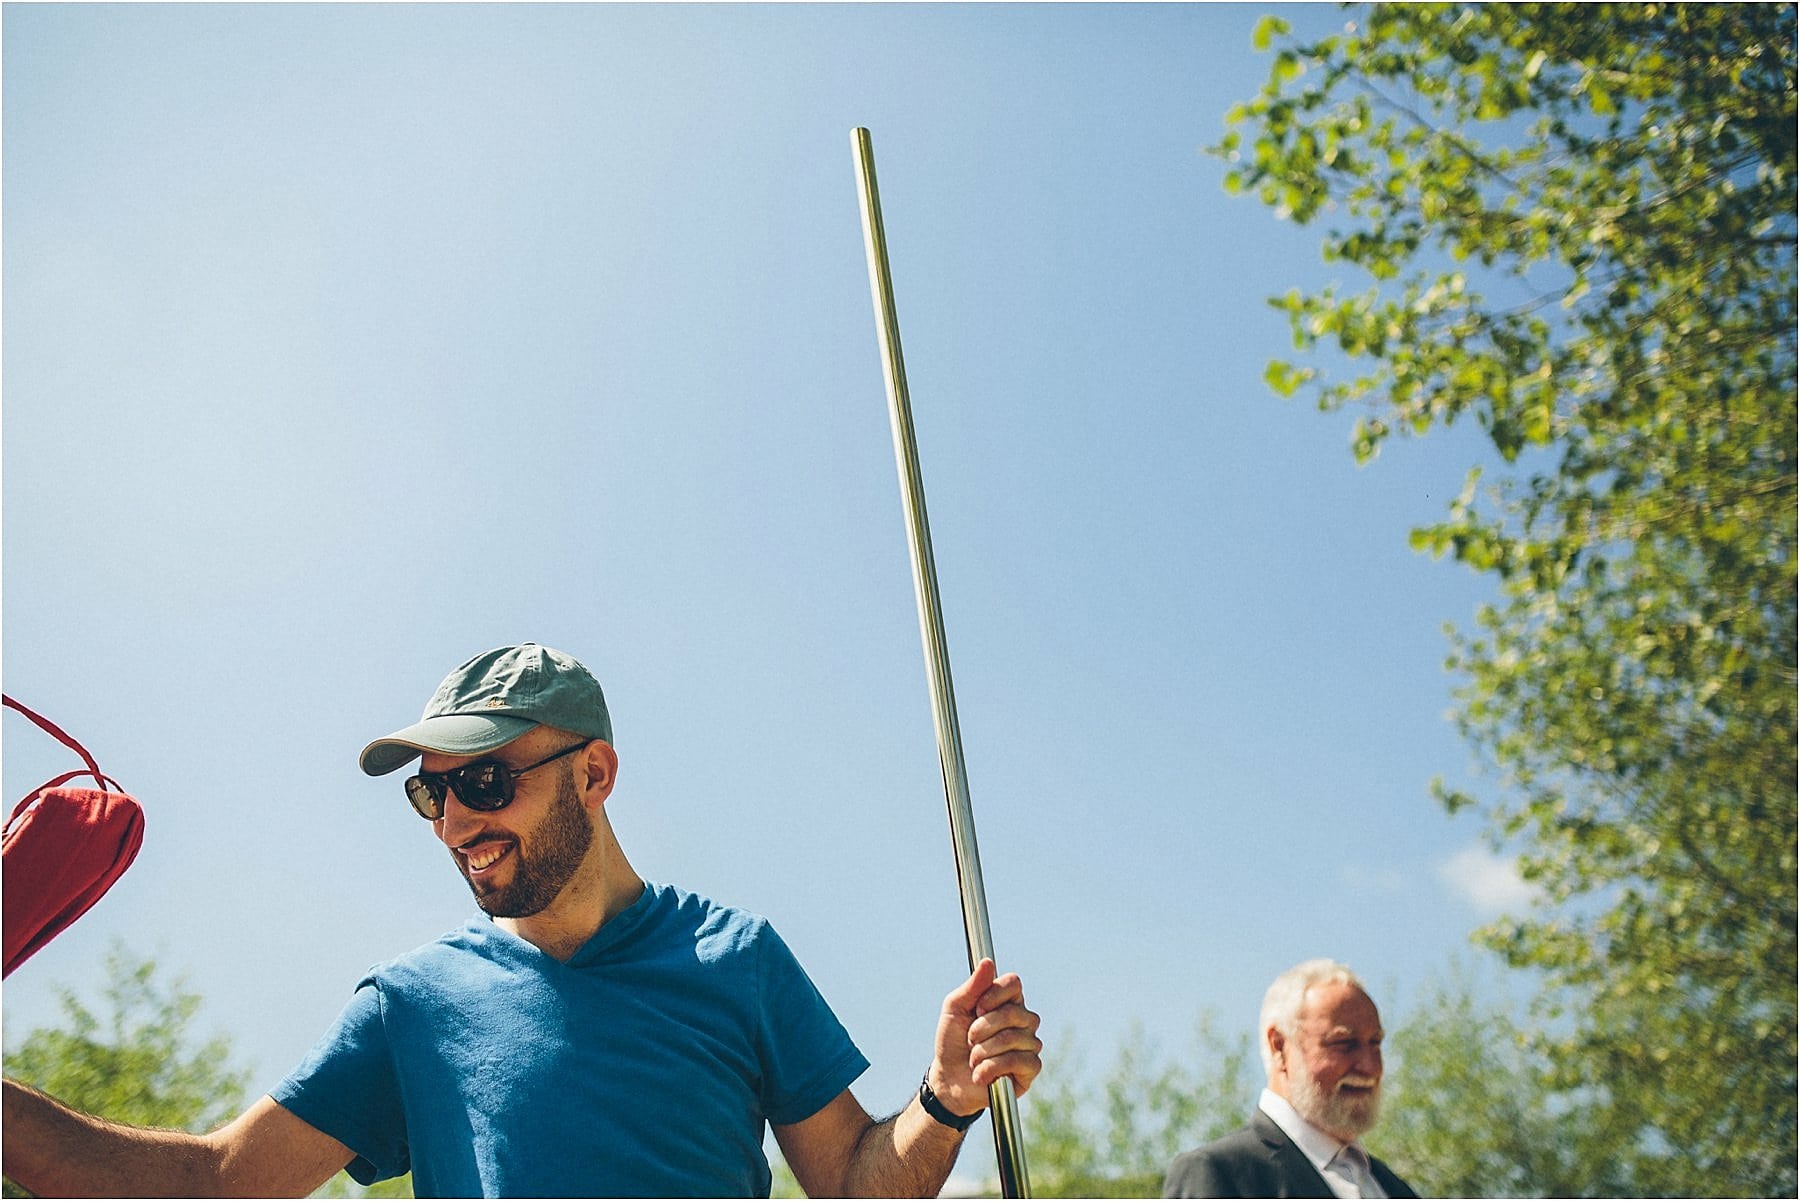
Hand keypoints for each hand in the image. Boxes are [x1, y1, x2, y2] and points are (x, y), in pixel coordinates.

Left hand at [927, 958, 1042, 1117]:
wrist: (949, 1079)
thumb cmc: (953, 1040)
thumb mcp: (955, 1009)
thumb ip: (972, 986)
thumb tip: (988, 962)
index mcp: (1008, 1001)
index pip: (1014, 983)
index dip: (994, 995)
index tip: (977, 1008)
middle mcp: (1024, 1020)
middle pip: (1012, 1012)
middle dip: (981, 1028)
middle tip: (969, 1039)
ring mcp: (1030, 1043)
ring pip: (1012, 1038)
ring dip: (982, 1051)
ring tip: (973, 1059)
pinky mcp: (1031, 1068)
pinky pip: (1017, 1061)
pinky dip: (991, 1068)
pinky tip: (981, 1075)